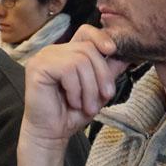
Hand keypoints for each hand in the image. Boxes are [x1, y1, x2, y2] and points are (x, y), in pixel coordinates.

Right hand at [22, 25, 129, 145]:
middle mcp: (54, 51)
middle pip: (88, 48)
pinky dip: (75, 89)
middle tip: (104, 97)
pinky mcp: (37, 67)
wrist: (52, 133)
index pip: (86, 32)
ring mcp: (44, 57)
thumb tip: (128, 56)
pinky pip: (67, 69)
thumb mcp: (98, 90)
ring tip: (87, 106)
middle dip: (102, 75)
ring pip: (80, 60)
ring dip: (90, 87)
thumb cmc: (72, 113)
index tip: (113, 51)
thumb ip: (109, 72)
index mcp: (68, 53)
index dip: (101, 37)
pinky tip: (73, 102)